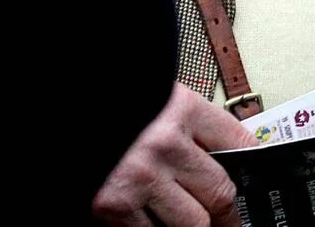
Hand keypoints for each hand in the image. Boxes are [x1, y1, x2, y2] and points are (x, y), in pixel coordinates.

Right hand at [92, 82, 249, 226]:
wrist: (59, 111)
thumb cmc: (115, 107)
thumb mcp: (160, 100)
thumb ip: (192, 128)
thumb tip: (230, 156)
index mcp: (182, 109)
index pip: (241, 144)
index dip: (253, 169)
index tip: (255, 187)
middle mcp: (165, 144)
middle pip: (221, 193)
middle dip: (228, 214)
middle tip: (229, 220)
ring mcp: (139, 178)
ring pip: (194, 223)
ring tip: (199, 224)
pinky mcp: (113, 206)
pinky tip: (157, 222)